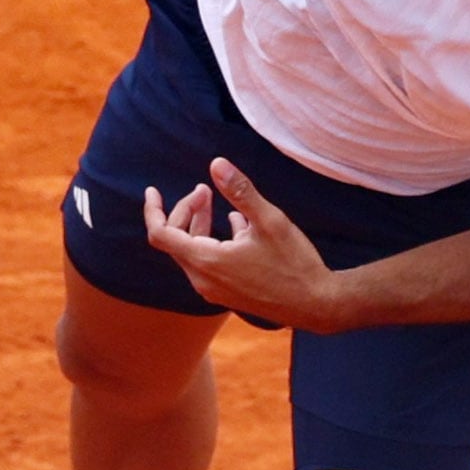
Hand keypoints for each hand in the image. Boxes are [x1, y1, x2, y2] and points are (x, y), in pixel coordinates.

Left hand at [142, 159, 343, 328]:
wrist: (316, 305)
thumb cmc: (294, 264)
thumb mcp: (270, 221)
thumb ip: (241, 192)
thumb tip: (216, 164)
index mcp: (207, 261)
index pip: (160, 234)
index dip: (153, 210)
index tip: (153, 190)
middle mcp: (203, 280)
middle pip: (175, 241)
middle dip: (185, 211)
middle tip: (204, 189)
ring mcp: (214, 290)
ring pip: (192, 251)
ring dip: (199, 224)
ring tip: (213, 199)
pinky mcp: (227, 293)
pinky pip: (208, 263)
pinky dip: (212, 240)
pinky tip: (233, 223)